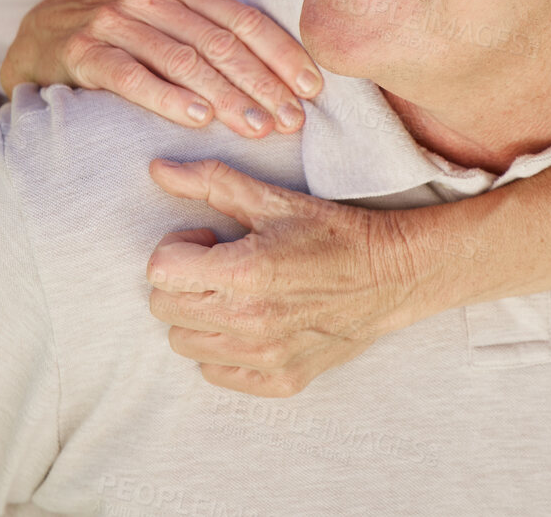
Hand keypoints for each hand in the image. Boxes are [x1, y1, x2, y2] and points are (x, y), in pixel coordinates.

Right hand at [0, 0, 323, 138]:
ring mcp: (115, 25)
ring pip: (182, 61)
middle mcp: (150, 0)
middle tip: (293, 121)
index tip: (313, 88)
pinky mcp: (84, 53)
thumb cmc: (118, 22)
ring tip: (257, 127)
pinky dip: (166, 97)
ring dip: (225, 96)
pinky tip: (197, 119)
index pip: (242, 21)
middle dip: (262, 84)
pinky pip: (130, 77)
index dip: (281, 54)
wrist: (38, 33)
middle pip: (219, 44)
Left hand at [145, 158, 430, 396]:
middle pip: (164, 308)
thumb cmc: (332, 231)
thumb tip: (158, 169)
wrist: (393, 274)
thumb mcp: (273, 199)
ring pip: (183, 342)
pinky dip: (221, 348)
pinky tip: (250, 321)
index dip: (177, 246)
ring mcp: (265, 357)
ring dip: (198, 313)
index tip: (208, 237)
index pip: (159, 271)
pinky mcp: (281, 380)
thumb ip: (211, 182)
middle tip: (219, 261)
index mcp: (245, 272)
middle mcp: (250, 322)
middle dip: (183, 278)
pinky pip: (215, 372)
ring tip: (234, 291)